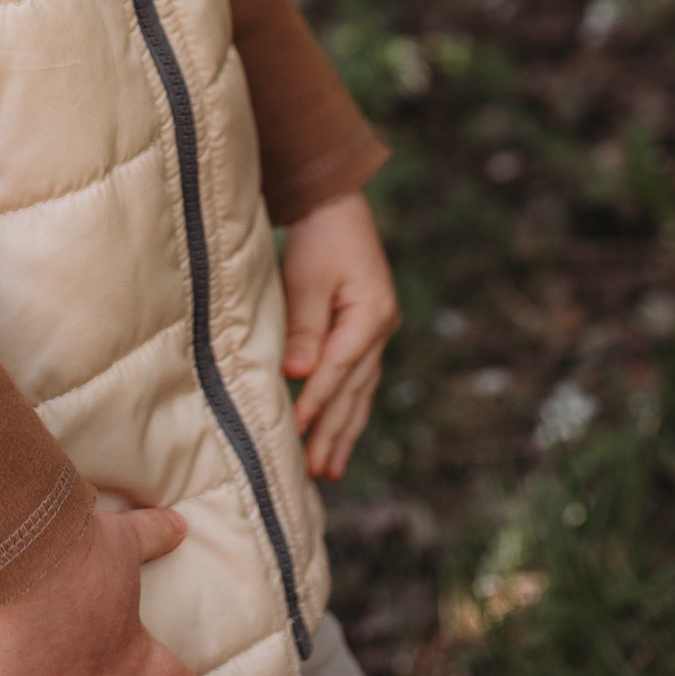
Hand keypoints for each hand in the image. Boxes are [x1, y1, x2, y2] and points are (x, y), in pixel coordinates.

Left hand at [282, 192, 398, 481]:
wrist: (335, 202)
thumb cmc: (318, 236)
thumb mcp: (306, 279)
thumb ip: (304, 328)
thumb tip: (299, 377)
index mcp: (371, 317)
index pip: (338, 371)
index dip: (316, 405)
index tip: (294, 434)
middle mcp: (381, 328)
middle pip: (355, 391)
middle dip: (335, 433)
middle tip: (319, 474)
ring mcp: (378, 329)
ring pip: (361, 390)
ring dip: (344, 428)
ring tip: (331, 467)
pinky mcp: (367, 328)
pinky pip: (358, 377)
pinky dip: (347, 405)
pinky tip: (340, 426)